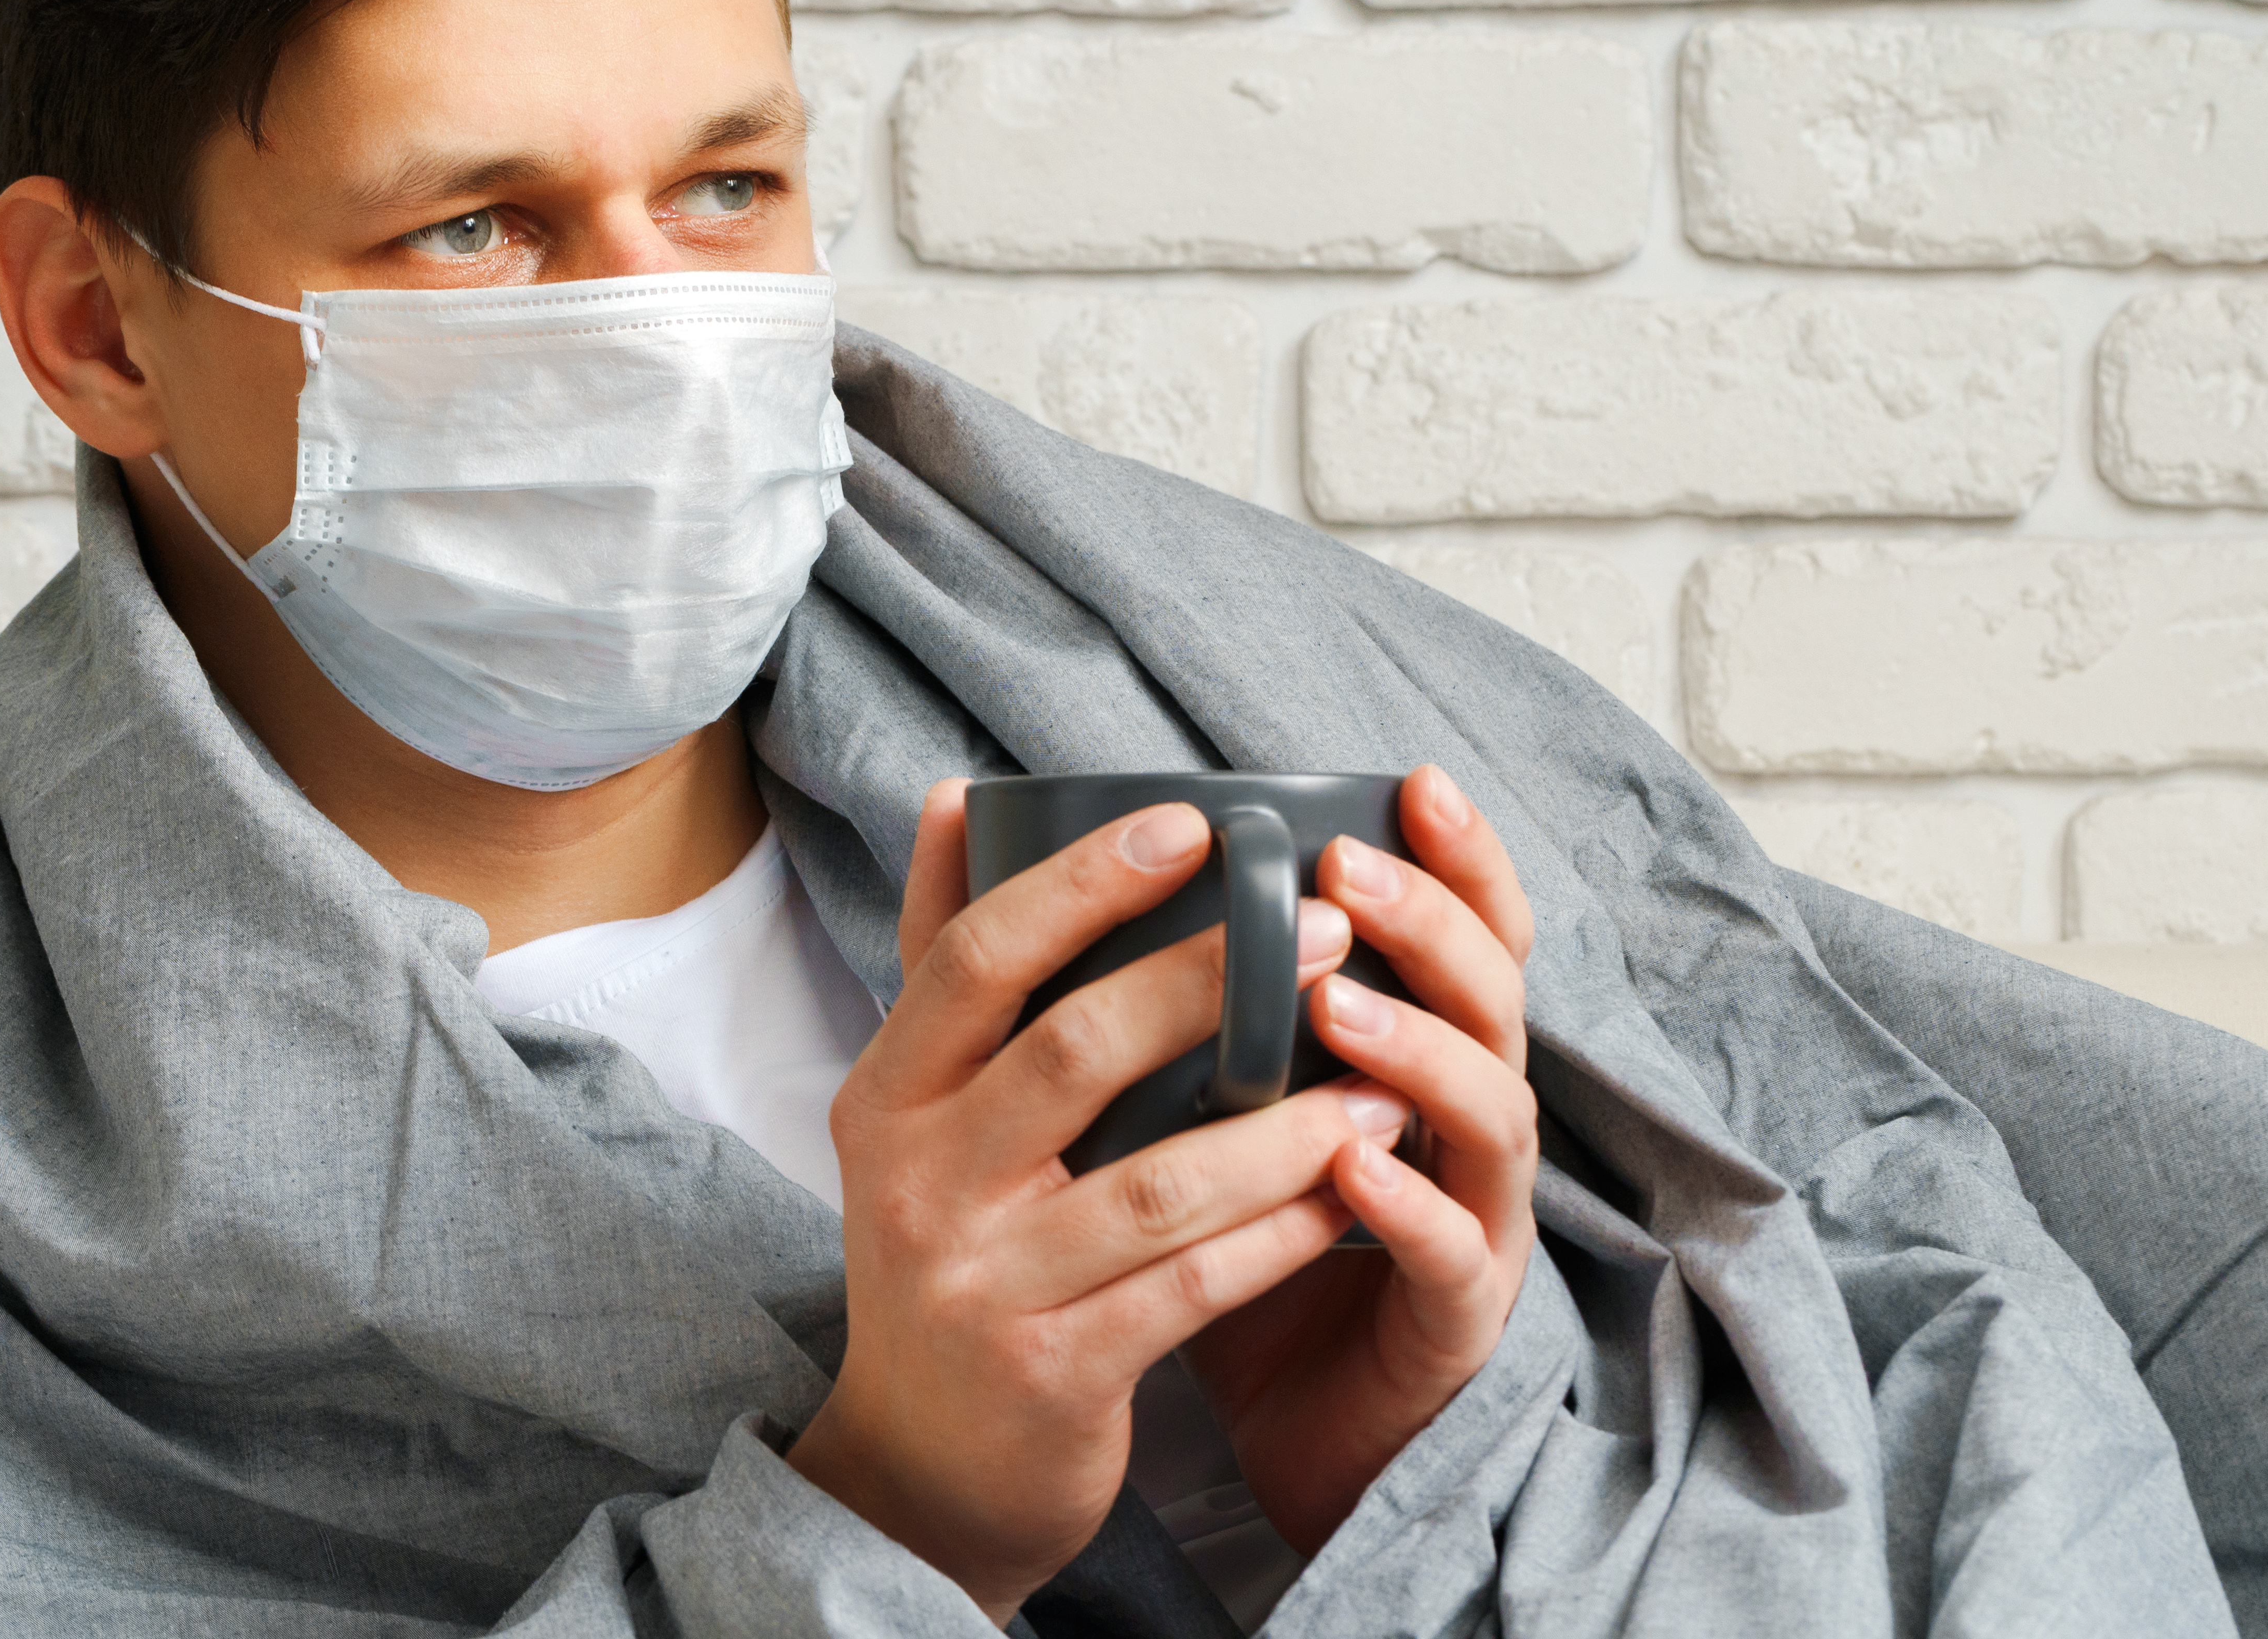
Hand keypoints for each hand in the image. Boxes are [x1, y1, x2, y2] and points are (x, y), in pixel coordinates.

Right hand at [787, 781, 1402, 1623]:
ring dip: (1283, 1126)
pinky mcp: (1053, 1374)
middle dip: (1211, 980)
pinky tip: (1348, 1190)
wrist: (922, 1471)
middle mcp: (917, 1182)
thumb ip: (945, 961)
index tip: (1194, 825)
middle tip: (1330, 931)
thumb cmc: (952, 1249)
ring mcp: (981, 1284)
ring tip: (1379, 1082)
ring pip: (1156, 1182)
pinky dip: (1279, 1235)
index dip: (1083, 884)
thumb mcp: (919, 1111)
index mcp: (888, 1095)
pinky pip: (1190, 1288)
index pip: (978, 958)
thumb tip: (956, 796)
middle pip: (1073, 1049)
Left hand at [1183, 764, 1539, 1552]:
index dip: (1458, 858)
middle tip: (1350, 879)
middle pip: (1494, 998)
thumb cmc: (1228, 1229)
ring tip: (1337, 1008)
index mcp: (1413, 1048)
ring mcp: (1475, 1218)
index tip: (1411, 782)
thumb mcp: (1187, 1096)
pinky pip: (1449, 1255)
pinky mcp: (1455, 1321)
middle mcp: (1459, 1119)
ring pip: (1492, 1113)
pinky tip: (1352, 1167)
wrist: (1276, 1424)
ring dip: (1420, 1053)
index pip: (1466, 930)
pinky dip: (1407, 1205)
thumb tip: (1013, 839)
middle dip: (1434, 927)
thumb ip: (1140, 987)